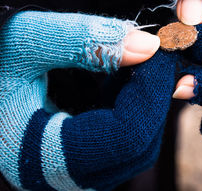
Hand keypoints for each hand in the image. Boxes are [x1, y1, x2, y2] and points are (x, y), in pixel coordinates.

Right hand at [0, 11, 176, 189]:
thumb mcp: (26, 42)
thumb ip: (85, 40)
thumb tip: (148, 46)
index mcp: (39, 159)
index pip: (126, 137)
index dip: (151, 91)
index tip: (159, 50)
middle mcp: (62, 177)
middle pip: (140, 146)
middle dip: (153, 95)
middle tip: (153, 53)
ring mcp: (77, 169)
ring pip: (139, 145)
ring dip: (145, 100)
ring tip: (135, 61)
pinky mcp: (85, 156)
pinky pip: (126, 138)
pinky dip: (133, 105)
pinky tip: (123, 76)